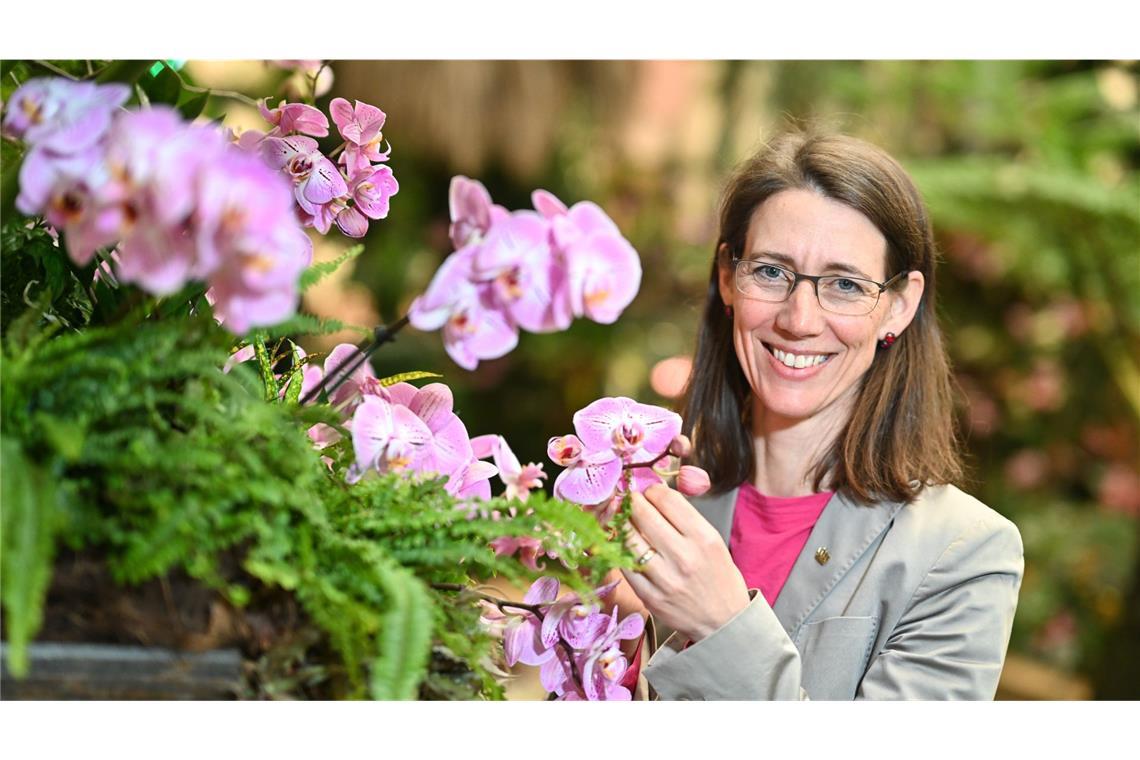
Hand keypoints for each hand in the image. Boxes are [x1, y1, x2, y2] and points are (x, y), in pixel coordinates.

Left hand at [621, 484, 750, 642]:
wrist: (724, 622)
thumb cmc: (718, 577)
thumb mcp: (713, 542)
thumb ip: (686, 520)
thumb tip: (655, 495)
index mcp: (703, 538)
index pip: (667, 500)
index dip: (653, 491)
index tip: (649, 492)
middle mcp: (684, 556)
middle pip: (644, 515)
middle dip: (633, 502)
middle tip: (630, 501)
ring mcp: (666, 579)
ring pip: (629, 539)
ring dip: (623, 525)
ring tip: (624, 520)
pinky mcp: (651, 597)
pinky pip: (626, 566)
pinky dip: (621, 552)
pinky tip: (624, 546)